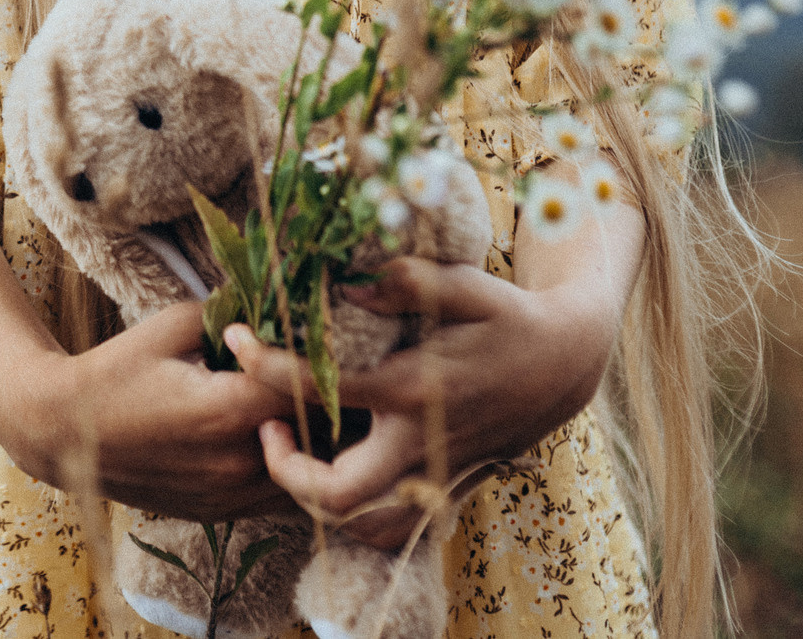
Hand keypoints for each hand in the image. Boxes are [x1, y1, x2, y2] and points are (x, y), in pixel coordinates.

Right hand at [0, 157, 295, 523]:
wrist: (64, 432)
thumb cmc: (116, 370)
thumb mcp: (173, 325)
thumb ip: (230, 313)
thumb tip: (274, 302)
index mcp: (225, 410)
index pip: (308, 389)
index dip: (320, 363)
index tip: (320, 342)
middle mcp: (234, 461)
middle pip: (318, 437)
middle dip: (331, 405)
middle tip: (340, 377)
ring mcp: (228, 495)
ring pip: (306, 475)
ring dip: (314, 443)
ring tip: (317, 408)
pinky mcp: (218, 512)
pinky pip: (278, 496)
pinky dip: (290, 469)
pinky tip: (281, 437)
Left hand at [229, 198, 643, 549]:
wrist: (565, 365)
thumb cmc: (509, 317)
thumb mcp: (466, 286)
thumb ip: (406, 280)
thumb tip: (345, 282)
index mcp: (413, 390)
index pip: (318, 391)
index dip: (264, 368)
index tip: (237, 340)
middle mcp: (419, 444)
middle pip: (336, 495)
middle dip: (284, 470)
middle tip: (262, 426)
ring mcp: (432, 474)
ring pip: (361, 522)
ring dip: (314, 497)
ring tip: (289, 447)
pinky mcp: (443, 487)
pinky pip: (386, 521)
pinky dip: (352, 509)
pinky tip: (333, 463)